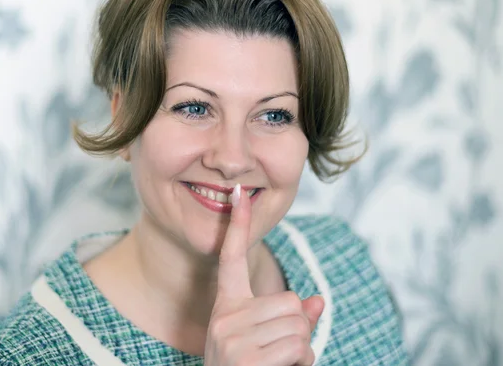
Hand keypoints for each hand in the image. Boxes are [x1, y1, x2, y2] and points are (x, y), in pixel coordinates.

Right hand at [203, 184, 323, 365]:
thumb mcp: (264, 344)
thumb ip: (291, 319)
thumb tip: (318, 300)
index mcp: (227, 308)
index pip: (232, 258)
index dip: (237, 226)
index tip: (239, 194)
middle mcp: (225, 317)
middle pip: (290, 301)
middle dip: (297, 329)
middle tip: (278, 353)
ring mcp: (232, 338)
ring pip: (299, 326)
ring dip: (301, 351)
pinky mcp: (246, 358)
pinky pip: (299, 347)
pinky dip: (302, 364)